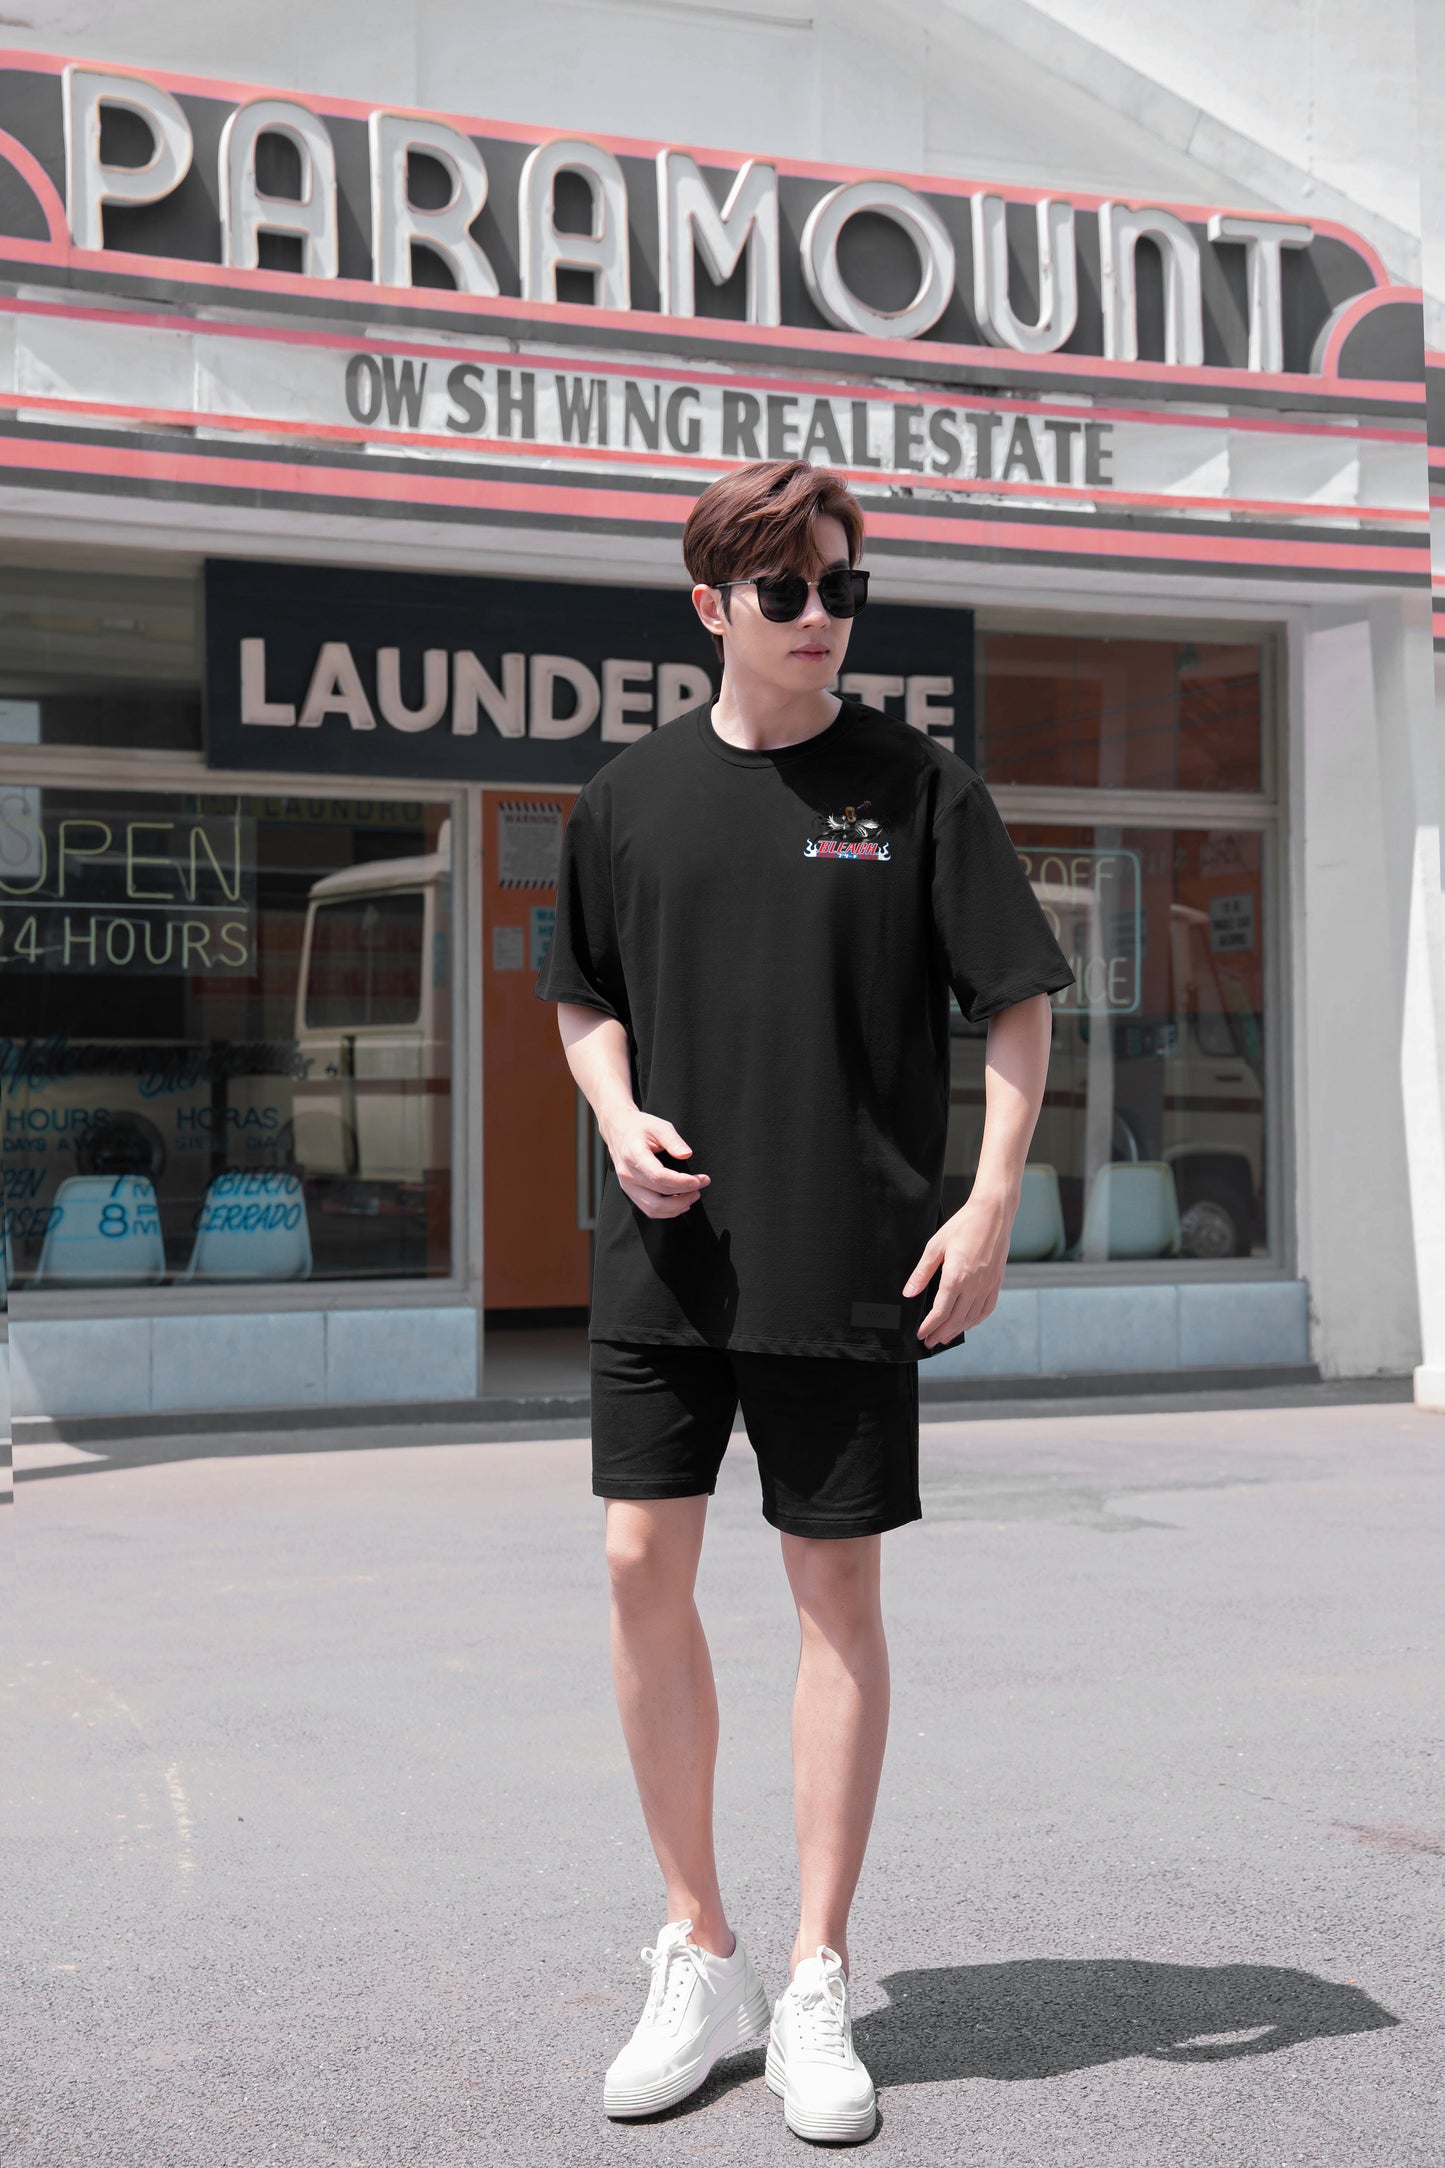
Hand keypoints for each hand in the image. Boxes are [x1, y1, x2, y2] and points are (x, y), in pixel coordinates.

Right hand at [602, 1109, 709, 1219]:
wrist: (617, 1129)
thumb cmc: (640, 1126)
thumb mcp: (659, 1126)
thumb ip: (674, 1140)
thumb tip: (687, 1155)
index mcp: (634, 1155)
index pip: (659, 1177)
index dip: (681, 1182)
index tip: (700, 1180)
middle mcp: (628, 1174)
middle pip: (659, 1195)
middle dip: (684, 1195)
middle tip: (701, 1185)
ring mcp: (627, 1185)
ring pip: (653, 1208)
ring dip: (676, 1207)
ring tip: (693, 1195)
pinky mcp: (629, 1191)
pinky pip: (648, 1209)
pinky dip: (666, 1211)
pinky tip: (680, 1203)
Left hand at [902, 1185, 1014, 1348]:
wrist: (993, 1214)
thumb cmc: (963, 1226)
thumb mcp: (936, 1246)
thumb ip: (922, 1273)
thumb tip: (908, 1293)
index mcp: (957, 1277)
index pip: (940, 1311)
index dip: (929, 1326)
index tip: (920, 1334)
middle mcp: (974, 1285)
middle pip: (955, 1319)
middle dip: (940, 1333)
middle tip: (929, 1342)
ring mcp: (988, 1285)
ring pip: (972, 1317)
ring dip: (957, 1330)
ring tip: (945, 1337)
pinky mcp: (997, 1282)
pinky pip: (987, 1308)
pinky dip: (977, 1320)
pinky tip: (968, 1324)